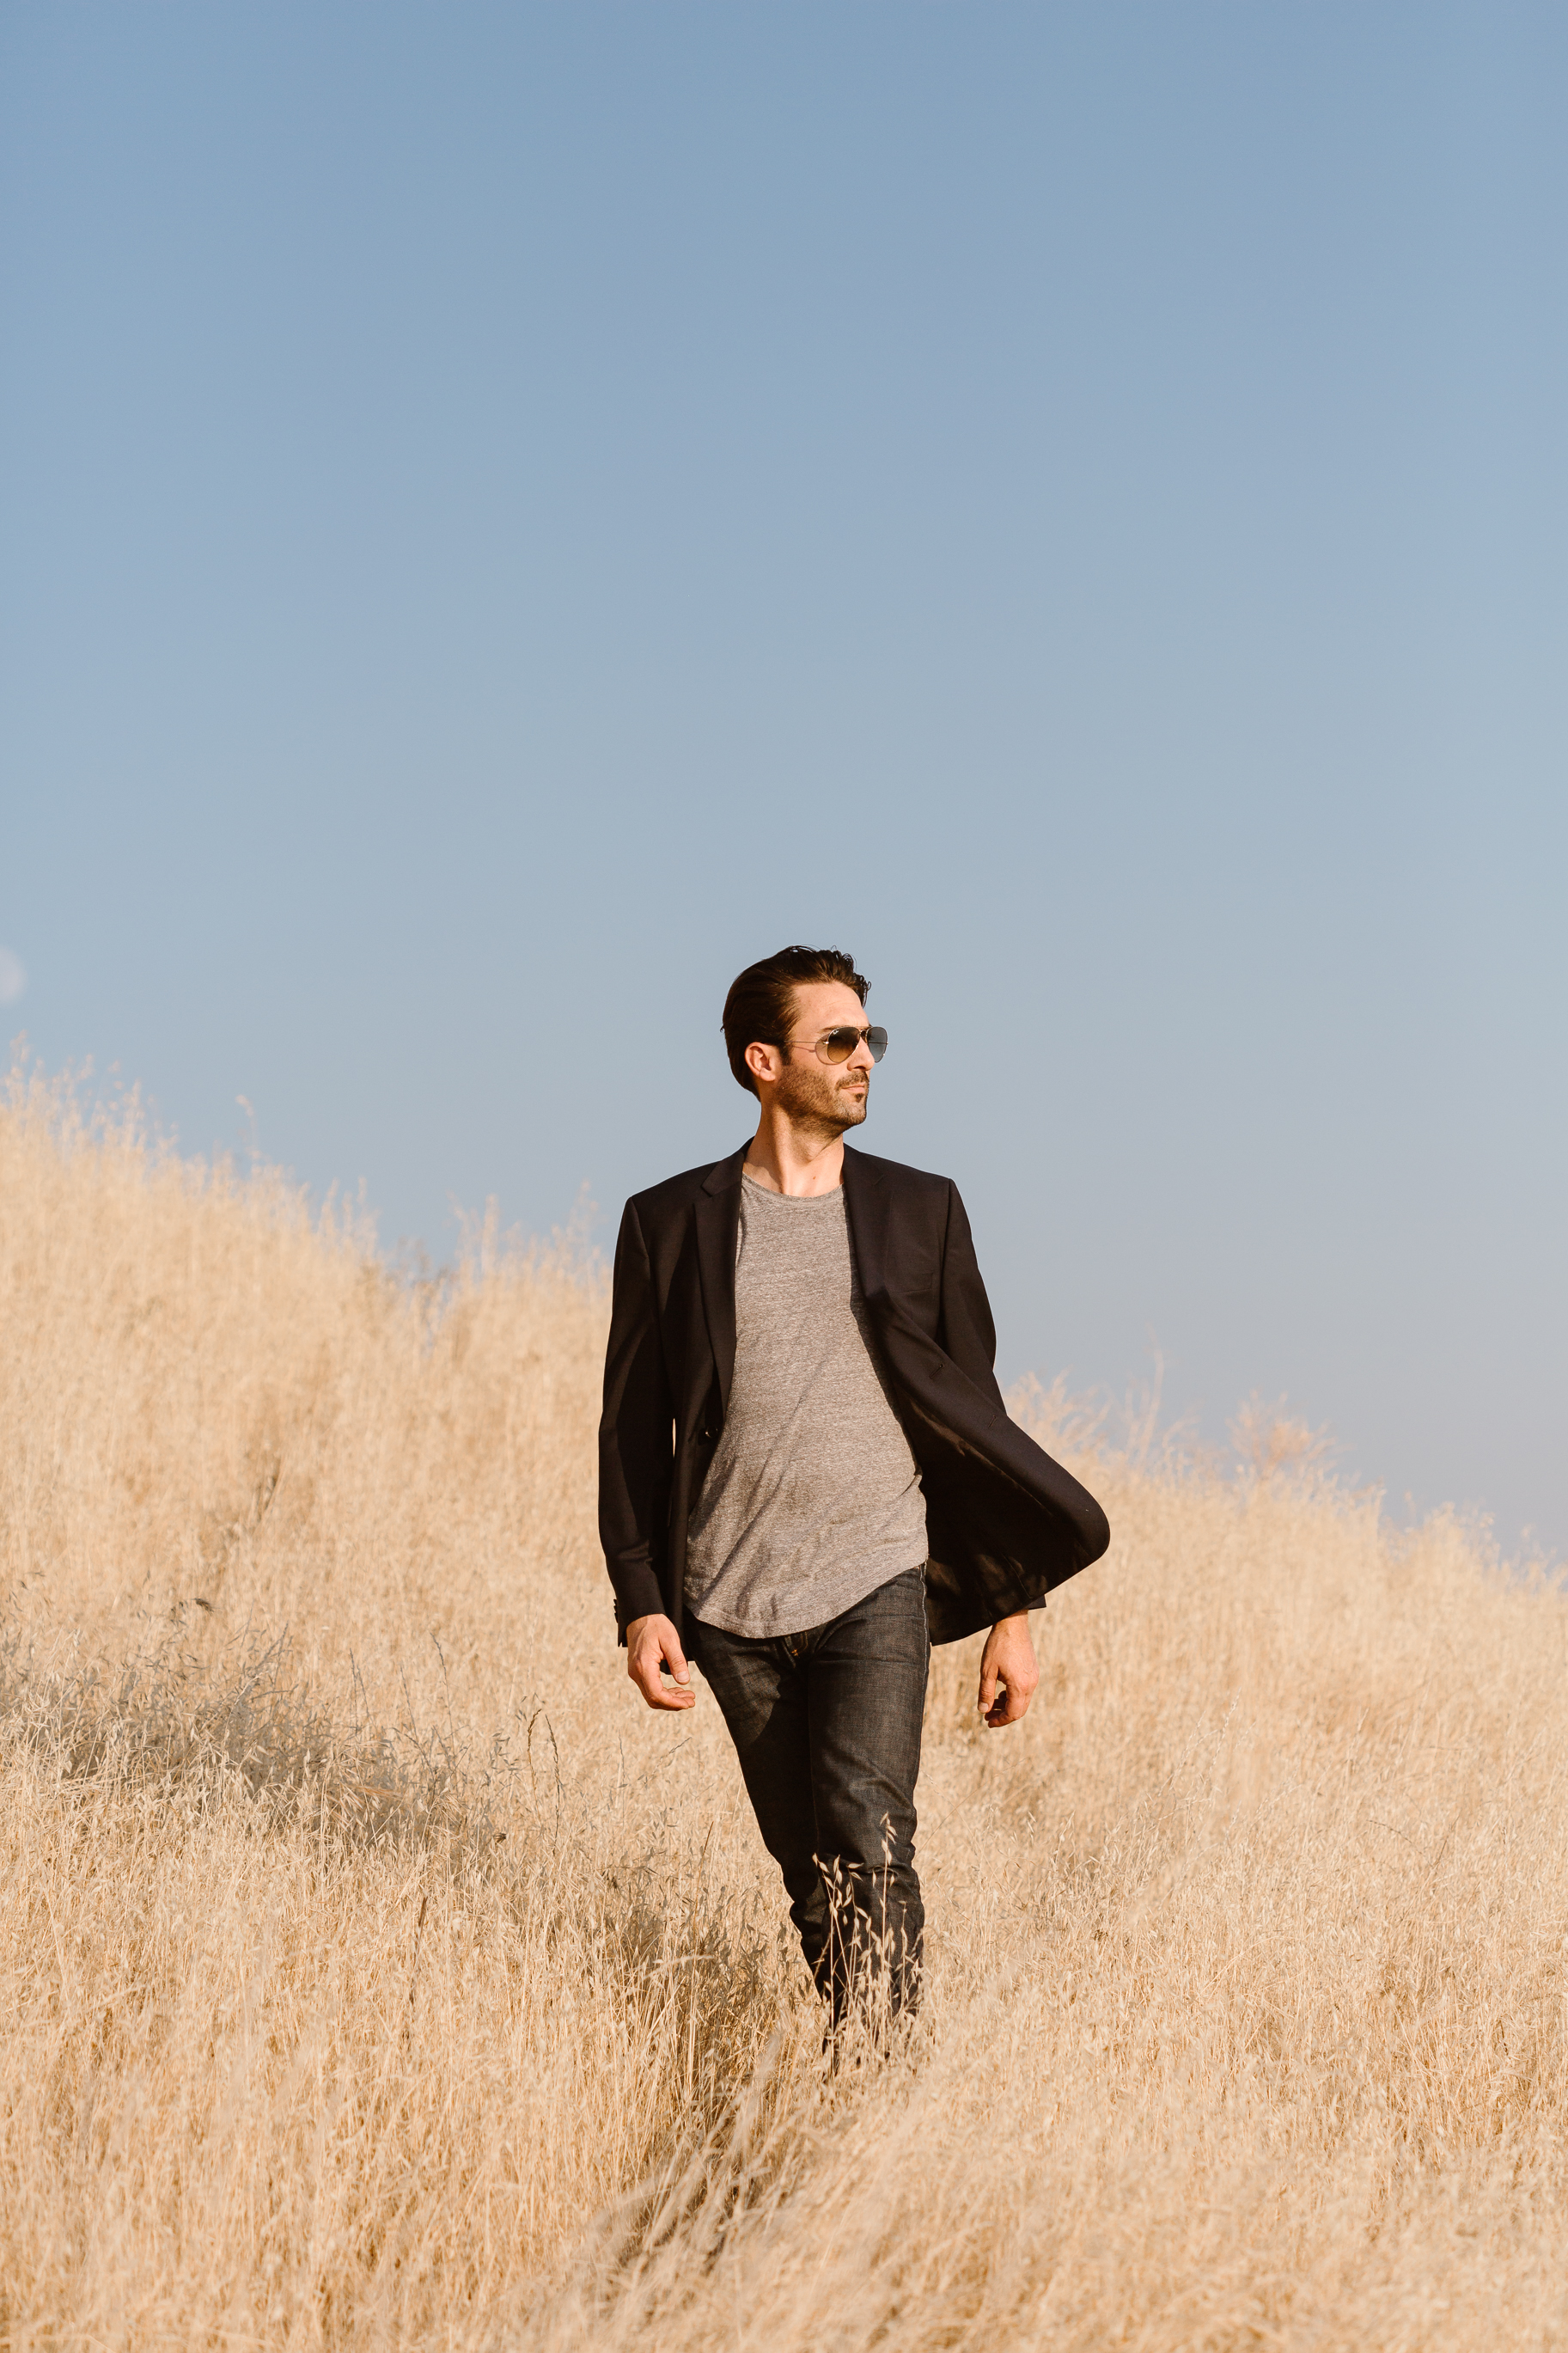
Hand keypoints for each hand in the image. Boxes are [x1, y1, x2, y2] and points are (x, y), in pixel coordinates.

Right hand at [625, 1613, 695, 1710]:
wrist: (640, 1616)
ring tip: (688, 1696)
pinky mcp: (638, 1671)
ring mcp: (635, 1673)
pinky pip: (650, 1688)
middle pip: (653, 1699)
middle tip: (691, 1701)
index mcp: (643, 1666)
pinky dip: (664, 1693)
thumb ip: (677, 1661)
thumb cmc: (656, 1625)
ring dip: (670, 1699)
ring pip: (651, 1696)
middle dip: (673, 1704)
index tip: (688, 1703)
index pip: (656, 1695)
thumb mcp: (671, 1640)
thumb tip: (684, 1681)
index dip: (673, 1703)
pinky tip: (677, 1690)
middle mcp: (636, 1673)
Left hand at [978, 1613, 1037, 1727]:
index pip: (1013, 1713)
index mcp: (1020, 1686)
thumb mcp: (987, 1670)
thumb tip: (983, 1710)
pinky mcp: (1033, 1670)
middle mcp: (1031, 1684)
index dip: (1000, 1721)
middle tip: (988, 1715)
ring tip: (992, 1703)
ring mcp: (1034, 1677)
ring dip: (1008, 1705)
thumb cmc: (998, 1646)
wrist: (1012, 1624)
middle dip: (1003, 1715)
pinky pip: (1026, 1690)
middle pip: (1019, 1709)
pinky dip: (1014, 1695)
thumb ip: (985, 1692)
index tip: (988, 1722)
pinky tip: (1002, 1692)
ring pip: (1023, 1700)